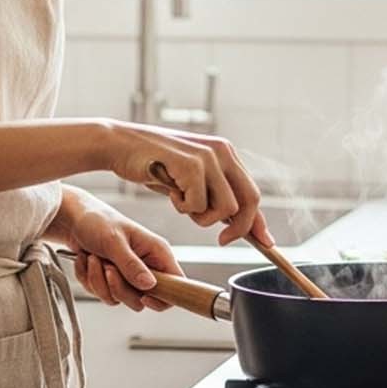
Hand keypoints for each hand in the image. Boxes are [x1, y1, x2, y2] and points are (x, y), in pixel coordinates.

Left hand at [58, 192, 182, 311]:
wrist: (73, 218)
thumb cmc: (97, 221)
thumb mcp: (114, 241)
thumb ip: (131, 265)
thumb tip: (149, 285)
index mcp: (156, 252)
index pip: (176, 284)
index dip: (163, 297)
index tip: (143, 297)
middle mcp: (146, 266)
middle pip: (141, 299)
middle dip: (118, 287)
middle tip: (107, 267)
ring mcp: (128, 275)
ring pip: (119, 298)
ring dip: (99, 281)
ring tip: (93, 258)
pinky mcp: (112, 280)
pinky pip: (103, 294)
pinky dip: (89, 279)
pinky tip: (86, 260)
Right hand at [104, 122, 272, 247]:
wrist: (120, 145)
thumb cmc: (153, 164)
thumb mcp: (190, 181)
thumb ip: (214, 197)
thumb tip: (239, 226)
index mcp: (226, 153)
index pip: (252, 192)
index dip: (259, 221)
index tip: (266, 243)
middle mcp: (222, 151)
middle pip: (249, 201)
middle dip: (239, 228)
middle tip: (222, 240)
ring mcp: (208, 156)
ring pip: (226, 208)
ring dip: (202, 217)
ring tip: (181, 202)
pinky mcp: (191, 164)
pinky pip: (199, 205)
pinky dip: (183, 207)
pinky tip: (170, 191)